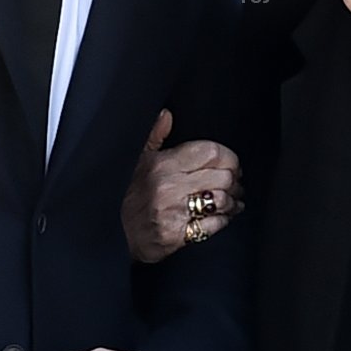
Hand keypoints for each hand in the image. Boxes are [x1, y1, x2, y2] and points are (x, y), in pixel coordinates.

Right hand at [121, 109, 243, 262]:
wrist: (114, 235)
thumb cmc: (128, 196)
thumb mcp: (138, 161)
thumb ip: (155, 136)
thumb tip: (166, 115)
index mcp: (163, 164)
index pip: (210, 153)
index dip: (229, 157)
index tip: (231, 163)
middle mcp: (169, 187)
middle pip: (222, 176)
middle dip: (234, 180)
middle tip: (236, 182)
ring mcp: (174, 212)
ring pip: (221, 200)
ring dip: (233, 201)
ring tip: (234, 200)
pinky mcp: (178, 235)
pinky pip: (214, 225)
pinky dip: (224, 220)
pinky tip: (224, 216)